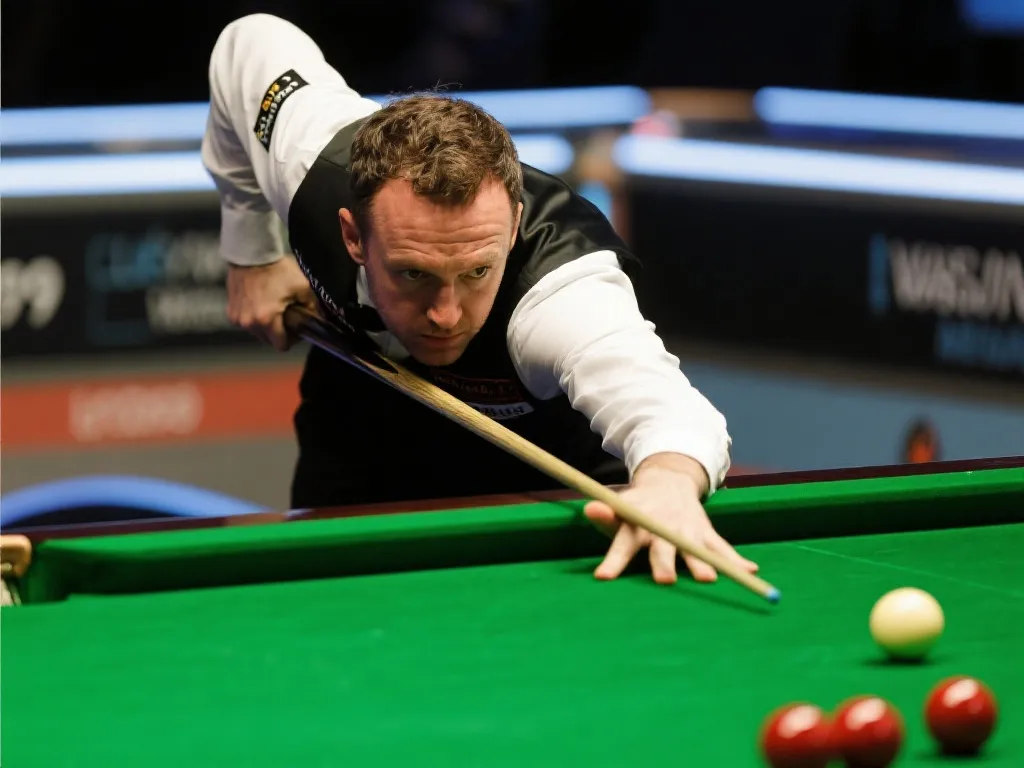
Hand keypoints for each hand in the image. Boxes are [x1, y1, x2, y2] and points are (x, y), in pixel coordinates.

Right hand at [226, 256, 316, 350]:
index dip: (292, 339)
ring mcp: (237, 317)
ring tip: (273, 307)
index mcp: (267, 320)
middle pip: (268, 340)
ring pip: (256, 332)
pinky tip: (261, 303)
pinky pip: (246, 322)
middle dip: (279, 331)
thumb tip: (317, 320)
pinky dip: (254, 317)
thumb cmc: (276, 268)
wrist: (251, 252)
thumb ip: (311, 308)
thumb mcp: (302, 287)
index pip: (281, 346)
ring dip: (266, 325)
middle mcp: (249, 323)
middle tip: (287, 315)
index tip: (297, 328)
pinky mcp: (230, 310)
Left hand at [583, 454, 757, 583]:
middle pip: (663, 548)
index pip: (623, 544)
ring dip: (702, 564)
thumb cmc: (636, 509)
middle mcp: (663, 528)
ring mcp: (687, 530)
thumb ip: (605, 516)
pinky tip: (750, 570)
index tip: (603, 577)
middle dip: (664, 564)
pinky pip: (722, 547)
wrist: (667, 483)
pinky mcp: (706, 532)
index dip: (613, 561)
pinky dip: (736, 560)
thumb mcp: (619, 510)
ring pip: (695, 549)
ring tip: (708, 579)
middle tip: (664, 581)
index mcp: (638, 525)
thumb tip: (589, 509)